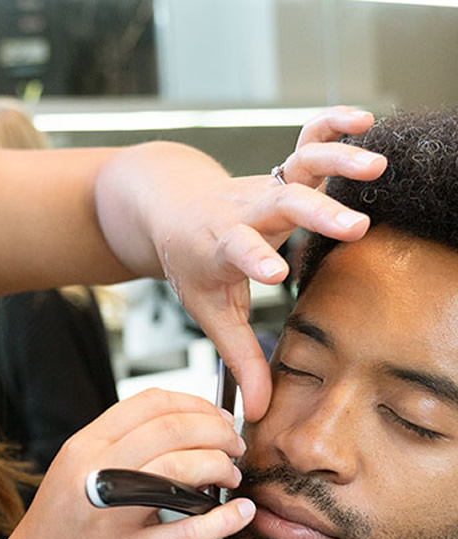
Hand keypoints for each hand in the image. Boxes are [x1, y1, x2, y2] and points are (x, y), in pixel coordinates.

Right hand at [0, 389, 254, 538]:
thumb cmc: (56, 533)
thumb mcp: (73, 475)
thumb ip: (118, 450)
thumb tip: (180, 433)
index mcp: (83, 448)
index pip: (150, 403)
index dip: (195, 404)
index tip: (217, 417)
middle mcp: (92, 474)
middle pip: (172, 429)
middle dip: (217, 433)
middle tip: (234, 447)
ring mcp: (108, 517)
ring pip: (180, 469)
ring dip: (220, 467)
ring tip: (232, 478)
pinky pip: (185, 533)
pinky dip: (223, 520)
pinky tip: (239, 514)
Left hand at [96, 106, 386, 421]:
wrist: (169, 209)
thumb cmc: (191, 263)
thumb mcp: (209, 312)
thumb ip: (239, 359)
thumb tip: (258, 413)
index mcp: (218, 248)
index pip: (237, 252)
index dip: (255, 260)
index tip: (277, 275)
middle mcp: (241, 212)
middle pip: (278, 205)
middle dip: (316, 212)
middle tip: (356, 227)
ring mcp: (261, 187)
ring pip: (297, 165)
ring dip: (334, 161)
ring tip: (374, 166)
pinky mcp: (277, 170)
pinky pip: (305, 140)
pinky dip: (332, 126)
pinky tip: (362, 121)